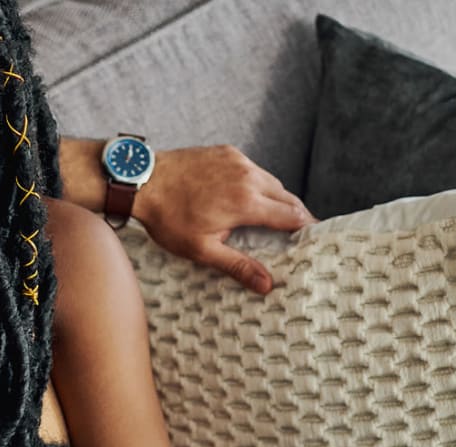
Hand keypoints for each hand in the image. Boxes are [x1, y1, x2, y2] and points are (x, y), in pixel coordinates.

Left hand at [132, 145, 315, 293]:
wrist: (141, 179)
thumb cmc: (167, 217)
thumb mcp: (201, 249)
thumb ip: (238, 265)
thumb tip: (267, 285)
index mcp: (247, 202)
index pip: (292, 216)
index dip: (306, 229)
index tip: (314, 240)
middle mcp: (249, 177)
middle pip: (288, 197)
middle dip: (297, 215)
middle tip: (300, 232)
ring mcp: (238, 161)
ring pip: (271, 181)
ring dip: (277, 198)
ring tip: (275, 216)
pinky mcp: (226, 152)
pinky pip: (252, 169)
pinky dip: (257, 182)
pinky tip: (249, 195)